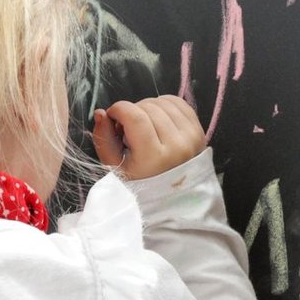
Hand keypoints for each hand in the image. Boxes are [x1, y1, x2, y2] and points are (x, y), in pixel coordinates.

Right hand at [91, 95, 205, 179]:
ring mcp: (191, 137)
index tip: (112, 115)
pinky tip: (157, 118)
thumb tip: (101, 113)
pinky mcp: (199, 130)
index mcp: (153, 157)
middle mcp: (176, 145)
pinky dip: (164, 104)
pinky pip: (178, 103)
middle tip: (128, 127)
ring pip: (162, 102)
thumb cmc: (141, 183)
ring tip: (143, 124)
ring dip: (147, 107)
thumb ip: (104, 139)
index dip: (119, 109)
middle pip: (147, 107)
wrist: (174, 196)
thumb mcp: (115, 166)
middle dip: (132, 111)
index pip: (135, 117)